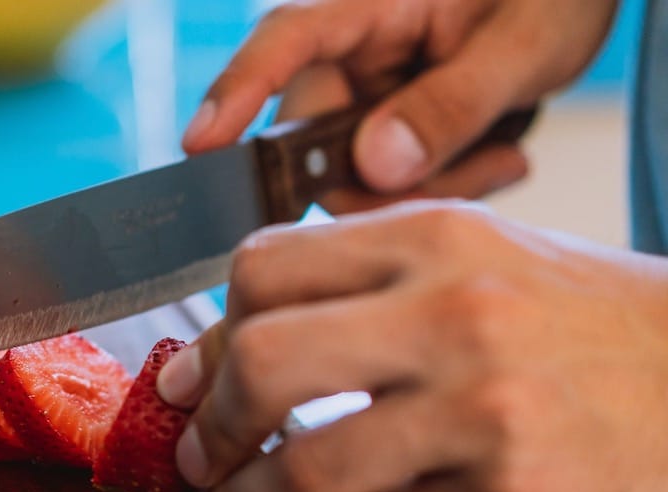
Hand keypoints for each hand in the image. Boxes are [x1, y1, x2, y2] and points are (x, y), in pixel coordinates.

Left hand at [157, 202, 667, 491]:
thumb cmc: (582, 323)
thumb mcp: (478, 262)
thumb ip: (360, 290)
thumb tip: (227, 352)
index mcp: (433, 236)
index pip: (263, 268)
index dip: (210, 335)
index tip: (188, 379)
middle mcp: (455, 311)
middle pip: (264, 358)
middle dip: (210, 421)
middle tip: (197, 453)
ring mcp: (485, 407)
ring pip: (305, 465)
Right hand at [183, 0, 616, 209]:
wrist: (576, 1)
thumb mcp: (527, 43)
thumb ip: (453, 105)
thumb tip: (376, 166)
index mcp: (374, 0)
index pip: (288, 38)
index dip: (237, 90)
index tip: (200, 146)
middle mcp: (353, 47)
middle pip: (316, 136)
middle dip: (381, 180)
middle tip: (474, 172)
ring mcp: (364, 89)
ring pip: (352, 174)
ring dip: (423, 187)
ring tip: (501, 153)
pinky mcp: (380, 123)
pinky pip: (383, 181)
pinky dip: (437, 185)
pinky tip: (495, 155)